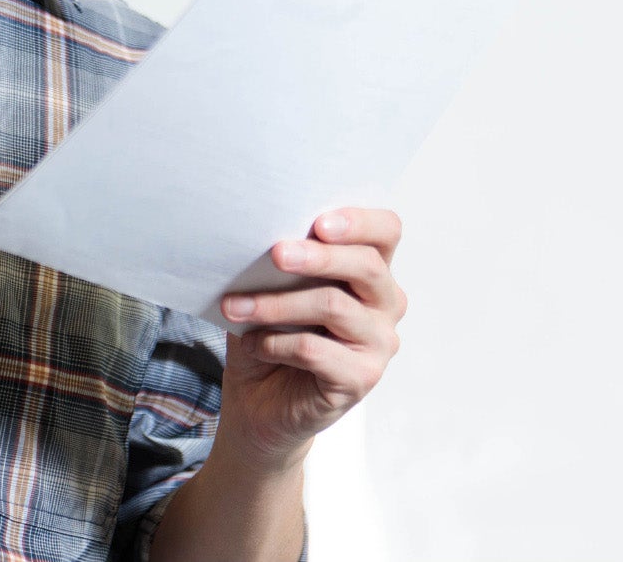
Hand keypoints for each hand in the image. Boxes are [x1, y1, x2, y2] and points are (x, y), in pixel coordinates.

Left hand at [214, 208, 407, 471]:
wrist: (258, 401)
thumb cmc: (269, 333)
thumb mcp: (270, 289)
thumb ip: (281, 264)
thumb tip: (261, 236)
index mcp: (369, 270)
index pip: (386, 231)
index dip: (360, 221)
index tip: (319, 222)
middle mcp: (385, 303)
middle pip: (367, 266)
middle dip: (318, 256)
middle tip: (276, 253)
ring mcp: (378, 343)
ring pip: (334, 306)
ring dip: (277, 304)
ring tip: (237, 307)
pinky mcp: (361, 378)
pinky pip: (316, 350)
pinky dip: (276, 343)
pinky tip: (254, 345)